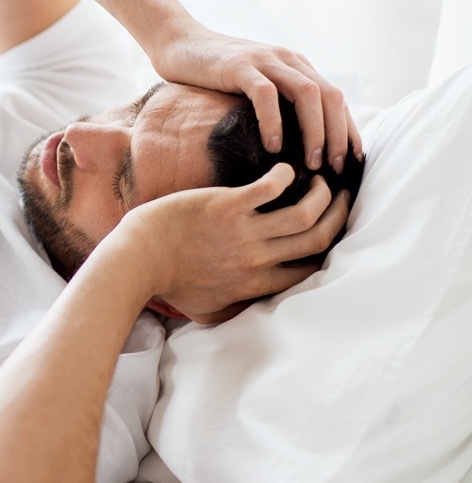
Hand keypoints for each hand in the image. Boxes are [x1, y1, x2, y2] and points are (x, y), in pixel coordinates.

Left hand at [118, 163, 351, 323]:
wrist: (136, 260)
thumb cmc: (167, 284)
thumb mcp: (206, 312)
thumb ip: (234, 312)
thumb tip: (249, 314)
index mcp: (256, 284)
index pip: (309, 271)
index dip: (328, 251)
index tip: (331, 234)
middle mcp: (257, 259)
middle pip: (317, 239)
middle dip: (340, 217)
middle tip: (344, 199)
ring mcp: (243, 232)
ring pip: (305, 212)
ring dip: (321, 193)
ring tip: (322, 180)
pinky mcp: (227, 206)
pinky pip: (271, 187)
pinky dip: (285, 175)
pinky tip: (285, 169)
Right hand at [149, 21, 363, 173]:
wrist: (179, 42)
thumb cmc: (213, 73)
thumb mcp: (254, 85)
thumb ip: (276, 102)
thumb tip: (295, 145)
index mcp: (296, 66)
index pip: (335, 99)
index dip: (348, 130)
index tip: (352, 162)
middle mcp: (288, 60)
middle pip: (330, 97)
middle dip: (338, 135)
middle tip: (336, 169)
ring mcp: (265, 61)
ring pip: (307, 94)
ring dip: (314, 132)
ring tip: (310, 163)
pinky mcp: (240, 66)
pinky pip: (266, 95)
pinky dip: (274, 122)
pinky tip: (272, 146)